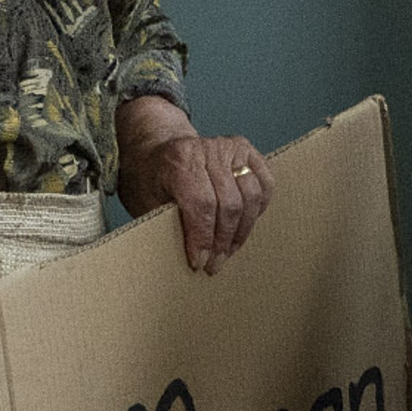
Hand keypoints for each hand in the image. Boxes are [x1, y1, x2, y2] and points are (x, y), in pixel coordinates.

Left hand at [118, 97, 268, 271]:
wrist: (155, 152)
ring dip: (241, 231)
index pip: (201, 205)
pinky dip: (257, 210)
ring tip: (228, 250)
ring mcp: (230, 146)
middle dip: (223, 242)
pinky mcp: (246, 149)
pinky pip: (264, 184)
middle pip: (230, 204)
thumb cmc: (150, 180)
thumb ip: (167, 226)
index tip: (200, 262)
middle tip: (215, 264)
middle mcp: (208, 148)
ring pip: (251, 197)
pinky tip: (242, 226)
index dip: (203, 238)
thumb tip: (192, 260)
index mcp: (180, 160)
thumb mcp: (146, 203)